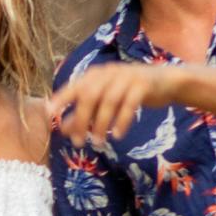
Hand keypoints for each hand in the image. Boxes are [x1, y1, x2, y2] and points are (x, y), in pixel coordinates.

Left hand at [49, 63, 179, 143]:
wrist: (166, 81)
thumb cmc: (130, 92)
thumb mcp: (105, 101)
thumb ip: (85, 112)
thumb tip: (63, 129)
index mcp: (96, 74)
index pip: (74, 86)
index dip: (61, 99)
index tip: (49, 114)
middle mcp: (108, 72)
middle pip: (89, 95)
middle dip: (81, 120)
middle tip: (78, 142)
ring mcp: (126, 77)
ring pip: (108, 101)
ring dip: (101, 124)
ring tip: (98, 143)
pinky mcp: (143, 84)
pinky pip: (130, 104)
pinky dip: (122, 121)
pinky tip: (118, 135)